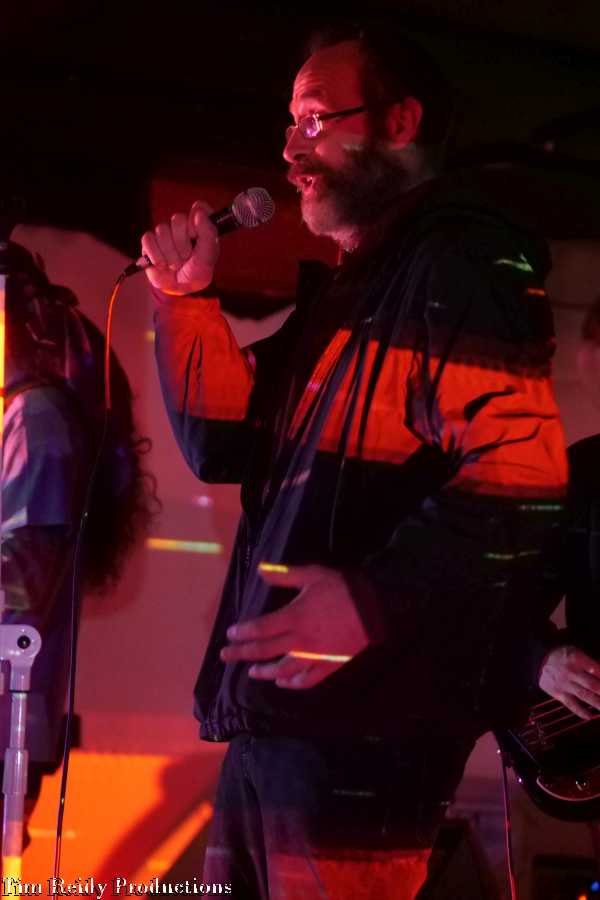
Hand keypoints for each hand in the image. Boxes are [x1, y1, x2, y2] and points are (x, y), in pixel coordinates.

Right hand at [141, 200, 219, 294]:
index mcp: (200, 225)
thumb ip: (208, 233)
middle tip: (186, 257)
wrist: (180, 287)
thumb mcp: (208, 256)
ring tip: (175, 264)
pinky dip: (156, 256)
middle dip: (182, 244)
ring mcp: (165, 232)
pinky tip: (162, 264)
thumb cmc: (197, 271)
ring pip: (162, 230)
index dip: (196, 221)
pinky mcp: (150, 241)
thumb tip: (199, 212)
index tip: (196, 237)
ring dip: (170, 254)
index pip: (199, 207)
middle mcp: (183, 225)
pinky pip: (148, 239)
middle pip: (177, 219)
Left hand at [220, 563, 369, 688]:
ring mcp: (314, 656)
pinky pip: (307, 680)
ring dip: (265, 672)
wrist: (375, 607)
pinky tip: (283, 684)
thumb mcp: (313, 575)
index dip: (242, 633)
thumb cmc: (343, 588)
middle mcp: (300, 641)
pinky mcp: (329, 665)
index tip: (230, 635)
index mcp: (294, 618)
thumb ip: (284, 575)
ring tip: (252, 672)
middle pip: (265, 651)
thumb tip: (259, 571)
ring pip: (283, 670)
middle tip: (225, 656)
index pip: (260, 629)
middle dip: (242, 654)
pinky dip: (293, 684)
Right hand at [539, 644, 599, 719]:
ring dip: (598, 704)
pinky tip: (590, 717)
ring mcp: (565, 684)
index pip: (598, 670)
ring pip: (585, 696)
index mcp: (577, 659)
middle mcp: (572, 672)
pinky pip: (571, 704)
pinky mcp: (558, 693)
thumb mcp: (575, 651)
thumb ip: (590, 662)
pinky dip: (581, 711)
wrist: (538, 660)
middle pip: (594, 685)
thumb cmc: (560, 655)